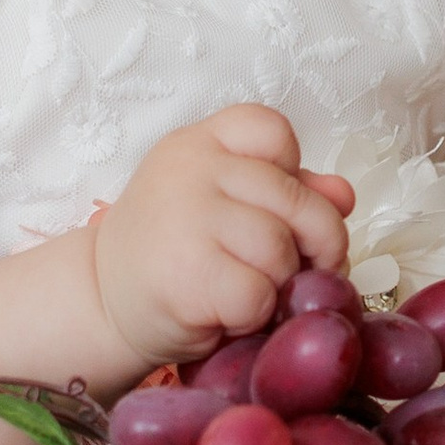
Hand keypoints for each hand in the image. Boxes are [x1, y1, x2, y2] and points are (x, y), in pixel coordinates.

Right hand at [88, 107, 353, 371]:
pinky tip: (227, 313)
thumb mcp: (224, 204)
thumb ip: (286, 192)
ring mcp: (186, 219)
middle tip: (296, 269)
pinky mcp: (188, 275)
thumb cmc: (173, 250)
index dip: (291, 172)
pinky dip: (254, 314)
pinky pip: (258, 294)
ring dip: (279, 283)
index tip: (275, 206)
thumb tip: (343, 195)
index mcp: (201, 142)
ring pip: (280, 249)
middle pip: (296, 199)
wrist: (101, 301)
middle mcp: (191, 170)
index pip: (273, 130)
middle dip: (315, 243)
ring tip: (249, 289)